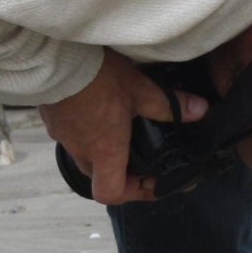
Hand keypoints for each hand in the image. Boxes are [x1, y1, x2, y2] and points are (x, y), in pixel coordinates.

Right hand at [38, 51, 206, 204]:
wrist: (53, 58)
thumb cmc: (96, 78)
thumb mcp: (139, 89)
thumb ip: (169, 105)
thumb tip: (200, 111)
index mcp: (105, 150)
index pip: (111, 194)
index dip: (133, 193)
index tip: (149, 182)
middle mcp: (81, 149)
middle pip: (97, 175)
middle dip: (118, 171)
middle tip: (137, 156)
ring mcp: (63, 135)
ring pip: (82, 154)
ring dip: (99, 149)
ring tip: (116, 127)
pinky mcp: (51, 119)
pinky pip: (69, 135)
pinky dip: (83, 130)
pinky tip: (94, 108)